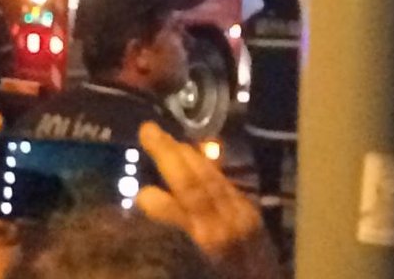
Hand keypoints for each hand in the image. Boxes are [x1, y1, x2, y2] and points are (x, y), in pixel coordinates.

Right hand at [136, 123, 281, 278]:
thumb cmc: (223, 276)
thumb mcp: (197, 268)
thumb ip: (176, 235)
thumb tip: (147, 200)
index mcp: (209, 241)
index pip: (182, 211)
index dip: (160, 203)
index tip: (141, 194)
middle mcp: (226, 224)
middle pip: (196, 184)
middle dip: (170, 154)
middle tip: (147, 129)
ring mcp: (242, 215)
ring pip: (212, 177)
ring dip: (188, 154)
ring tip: (166, 138)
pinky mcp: (251, 213)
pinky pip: (225, 182)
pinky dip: (206, 166)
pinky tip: (193, 156)